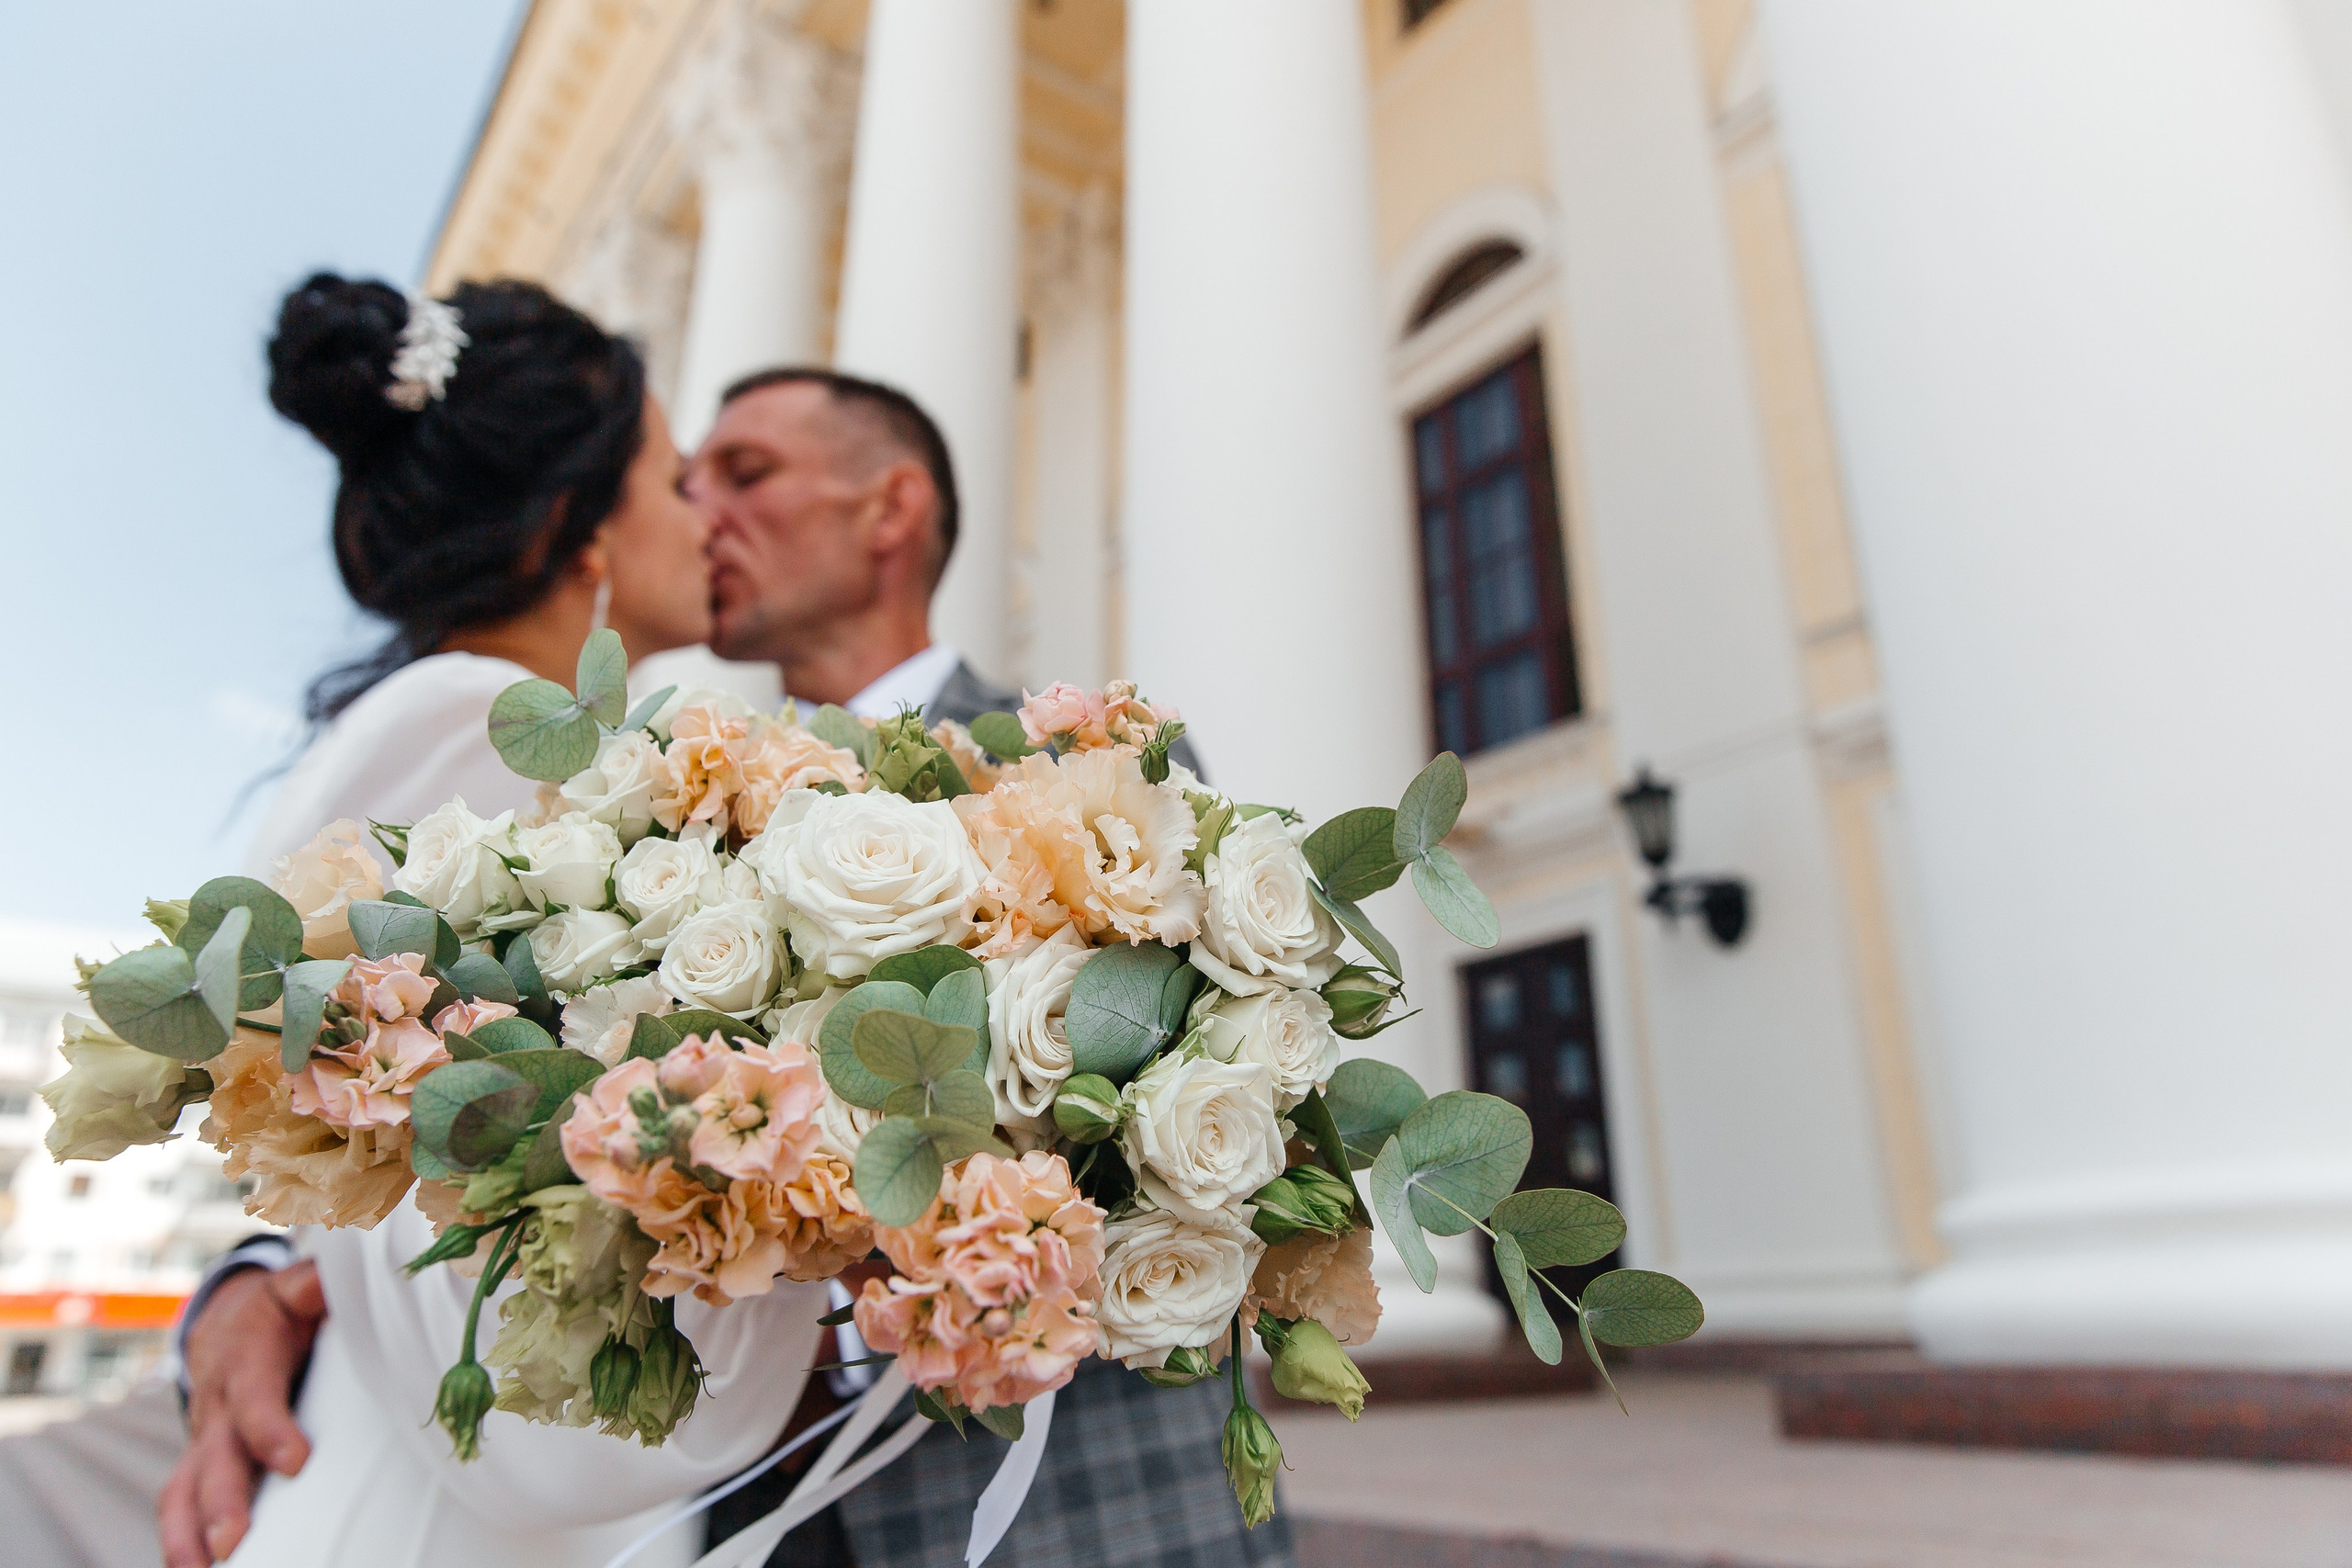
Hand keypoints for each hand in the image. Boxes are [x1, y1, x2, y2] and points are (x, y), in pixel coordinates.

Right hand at [158, 1261, 325, 1566]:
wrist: (225, 1325)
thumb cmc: (276, 1313)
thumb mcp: (296, 1288)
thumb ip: (317, 1285)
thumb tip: (339, 1274)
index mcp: (247, 1362)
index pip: (255, 1397)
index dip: (269, 1428)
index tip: (295, 1461)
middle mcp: (218, 1406)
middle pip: (214, 1456)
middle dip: (221, 1500)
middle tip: (232, 1541)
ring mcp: (203, 1440)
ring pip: (183, 1489)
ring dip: (186, 1535)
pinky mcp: (199, 1464)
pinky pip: (180, 1504)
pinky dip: (179, 1542)